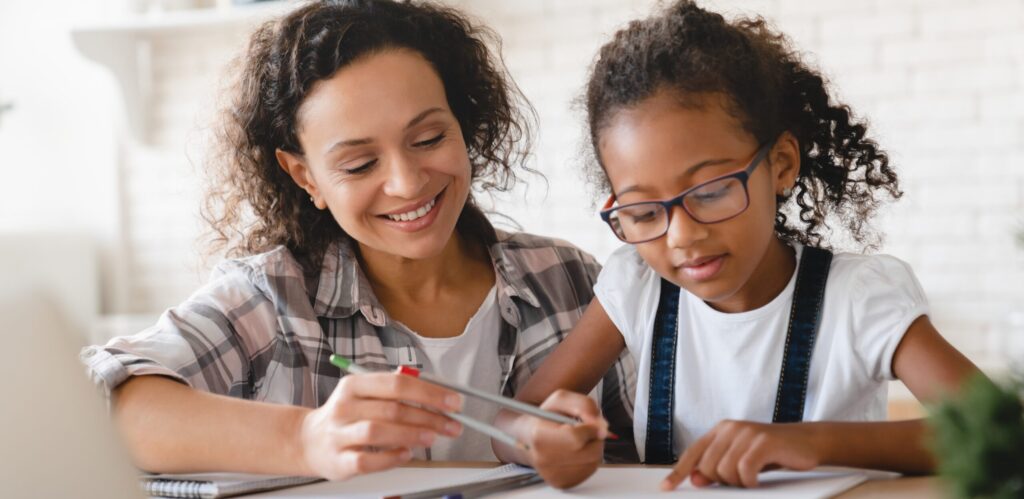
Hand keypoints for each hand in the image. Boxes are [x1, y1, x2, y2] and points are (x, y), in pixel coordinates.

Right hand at [297, 371, 463, 479]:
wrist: (307, 441)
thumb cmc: (347, 417)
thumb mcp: (366, 395)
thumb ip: (397, 393)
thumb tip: (439, 399)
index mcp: (355, 385)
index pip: (397, 383)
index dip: (430, 392)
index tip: (453, 402)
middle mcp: (345, 407)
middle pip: (392, 408)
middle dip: (429, 416)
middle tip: (451, 424)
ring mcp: (339, 434)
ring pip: (378, 431)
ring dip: (411, 434)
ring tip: (432, 437)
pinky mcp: (339, 461)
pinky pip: (368, 460)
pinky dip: (391, 458)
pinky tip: (407, 454)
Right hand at [520, 389, 608, 488]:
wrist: (528, 438)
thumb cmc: (546, 417)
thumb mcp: (561, 399)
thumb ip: (584, 405)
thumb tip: (601, 425)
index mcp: (539, 436)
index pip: (575, 438)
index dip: (590, 429)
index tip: (592, 423)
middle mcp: (543, 459)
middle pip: (589, 453)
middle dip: (594, 439)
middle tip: (584, 431)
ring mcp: (552, 474)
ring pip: (593, 462)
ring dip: (592, 448)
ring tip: (577, 441)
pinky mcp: (561, 482)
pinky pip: (589, 470)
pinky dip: (588, 459)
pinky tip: (576, 452)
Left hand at [661, 420, 820, 489]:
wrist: (807, 441)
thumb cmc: (772, 454)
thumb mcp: (741, 460)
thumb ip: (718, 468)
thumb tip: (696, 480)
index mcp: (721, 430)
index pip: (693, 453)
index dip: (678, 472)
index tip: (666, 488)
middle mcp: (730, 428)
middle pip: (708, 467)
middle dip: (722, 481)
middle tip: (741, 480)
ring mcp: (747, 433)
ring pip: (725, 471)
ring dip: (739, 483)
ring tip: (753, 477)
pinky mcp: (763, 442)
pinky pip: (744, 470)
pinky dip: (750, 481)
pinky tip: (758, 480)